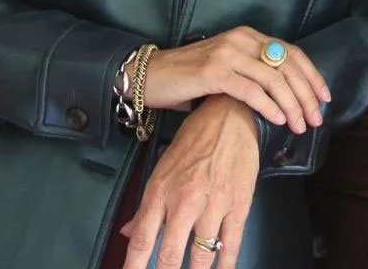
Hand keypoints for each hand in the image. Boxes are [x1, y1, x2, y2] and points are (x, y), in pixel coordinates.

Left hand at [120, 95, 258, 268]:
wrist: (229, 115)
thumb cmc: (195, 140)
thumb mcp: (163, 168)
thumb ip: (147, 206)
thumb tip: (129, 234)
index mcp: (161, 190)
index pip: (143, 239)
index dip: (133, 268)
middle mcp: (185, 199)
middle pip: (170, 255)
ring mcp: (213, 203)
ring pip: (202, 256)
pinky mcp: (238, 204)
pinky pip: (232, 244)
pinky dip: (226, 265)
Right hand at [134, 26, 329, 135]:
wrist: (152, 75)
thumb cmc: (190, 77)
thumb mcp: (228, 67)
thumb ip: (253, 73)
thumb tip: (286, 96)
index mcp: (248, 35)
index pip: (291, 52)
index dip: (312, 75)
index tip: (325, 98)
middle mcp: (241, 39)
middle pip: (287, 66)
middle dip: (306, 94)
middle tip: (315, 119)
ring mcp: (228, 54)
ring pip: (273, 79)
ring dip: (291, 105)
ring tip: (299, 125)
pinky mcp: (214, 72)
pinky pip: (250, 90)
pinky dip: (269, 106)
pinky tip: (278, 120)